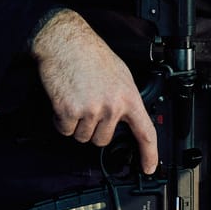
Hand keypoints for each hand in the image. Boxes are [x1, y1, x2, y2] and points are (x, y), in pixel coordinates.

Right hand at [31, 9, 159, 174]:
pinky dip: (61, 120)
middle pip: (102, 140)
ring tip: (76, 98)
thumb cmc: (90, 54)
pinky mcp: (69, 112)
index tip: (149, 168)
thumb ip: (125, 98)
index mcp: (129, 97)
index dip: (149, 154)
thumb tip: (126, 118)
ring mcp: (90, 111)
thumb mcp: (120, 74)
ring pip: (82, 137)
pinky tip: (64, 100)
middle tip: (88, 105)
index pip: (146, 132)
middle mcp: (112, 106)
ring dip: (76, 124)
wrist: (65, 41)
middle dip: (93, 128)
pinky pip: (65, 130)